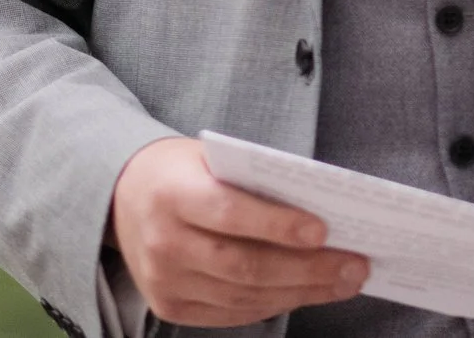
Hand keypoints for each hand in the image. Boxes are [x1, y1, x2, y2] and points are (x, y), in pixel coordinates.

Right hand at [109, 138, 367, 326]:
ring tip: (342, 280)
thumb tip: (321, 218)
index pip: (229, 213)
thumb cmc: (180, 173)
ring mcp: (164, 280)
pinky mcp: (169, 305)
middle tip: (354, 265)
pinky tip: (305, 292)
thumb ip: (253, 185)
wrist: (120, 196)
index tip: (323, 231)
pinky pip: (232, 312)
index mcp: (172, 194)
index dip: (277, 225)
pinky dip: (274, 304)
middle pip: (243, 265)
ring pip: (244, 296)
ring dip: (301, 292)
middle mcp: (162, 242)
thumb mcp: (209, 160)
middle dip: (307, 269)